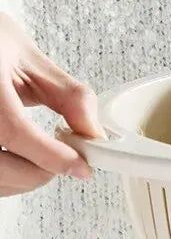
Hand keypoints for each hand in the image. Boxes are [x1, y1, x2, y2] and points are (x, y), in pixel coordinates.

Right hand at [0, 13, 101, 196]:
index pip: (15, 132)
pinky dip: (8, 177)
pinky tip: (21, 160)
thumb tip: (93, 132)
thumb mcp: (29, 58)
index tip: (81, 166)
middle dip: (41, 172)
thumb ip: (68, 96)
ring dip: (24, 179)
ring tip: (43, 159)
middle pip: (1, 167)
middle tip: (66, 162)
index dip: (52, 156)